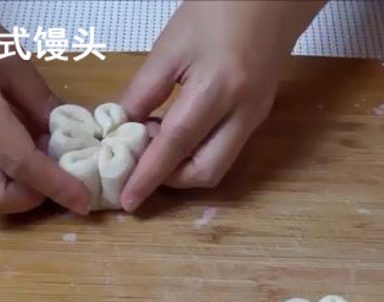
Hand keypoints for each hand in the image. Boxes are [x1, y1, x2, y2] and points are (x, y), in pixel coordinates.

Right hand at [0, 1, 89, 214]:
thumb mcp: (6, 55)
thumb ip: (38, 100)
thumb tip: (63, 134)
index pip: (21, 166)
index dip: (57, 187)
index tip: (83, 201)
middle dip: (30, 197)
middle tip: (55, 169)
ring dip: (15, 183)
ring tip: (36, 148)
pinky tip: (12, 137)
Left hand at [119, 1, 324, 211]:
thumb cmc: (218, 8)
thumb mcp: (171, 45)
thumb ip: (144, 90)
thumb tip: (123, 127)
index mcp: (218, 88)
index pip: (176, 144)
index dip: (148, 175)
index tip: (127, 200)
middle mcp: (243, 112)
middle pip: (206, 170)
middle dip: (170, 179)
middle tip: (142, 159)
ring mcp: (256, 117)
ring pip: (219, 165)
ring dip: (184, 167)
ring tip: (158, 139)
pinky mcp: (259, 115)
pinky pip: (227, 148)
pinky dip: (199, 151)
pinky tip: (179, 130)